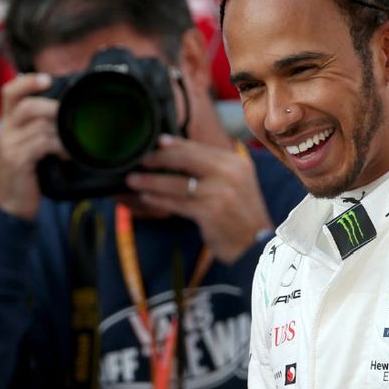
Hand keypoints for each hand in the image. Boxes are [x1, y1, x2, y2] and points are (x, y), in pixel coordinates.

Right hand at [0, 73, 63, 219]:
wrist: (13, 203)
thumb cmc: (28, 172)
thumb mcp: (31, 144)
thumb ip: (42, 127)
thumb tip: (68, 112)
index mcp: (9, 122)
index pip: (10, 92)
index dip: (28, 81)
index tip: (47, 79)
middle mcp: (6, 130)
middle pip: (25, 106)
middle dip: (51, 108)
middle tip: (70, 117)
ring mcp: (9, 145)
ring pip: (37, 125)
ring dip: (60, 132)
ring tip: (72, 143)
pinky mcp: (16, 160)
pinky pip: (40, 144)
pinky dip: (58, 147)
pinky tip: (66, 155)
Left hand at [126, 135, 273, 263]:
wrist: (256, 246)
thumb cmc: (240, 215)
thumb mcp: (235, 184)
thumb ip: (213, 169)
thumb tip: (178, 154)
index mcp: (236, 162)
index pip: (199, 147)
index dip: (175, 144)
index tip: (157, 142)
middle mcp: (230, 173)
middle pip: (186, 159)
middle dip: (159, 159)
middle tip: (140, 160)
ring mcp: (220, 192)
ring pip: (177, 182)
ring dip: (151, 181)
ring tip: (133, 180)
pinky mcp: (210, 212)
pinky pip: (177, 203)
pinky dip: (158, 200)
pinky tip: (146, 198)